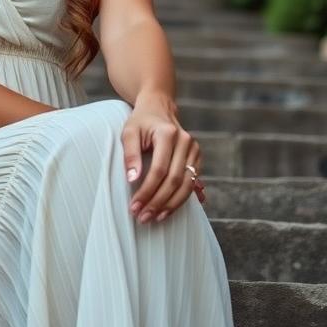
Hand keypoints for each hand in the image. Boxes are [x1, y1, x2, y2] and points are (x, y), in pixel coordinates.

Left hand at [122, 97, 204, 224]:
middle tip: (143, 217)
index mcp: (168, 134)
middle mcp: (186, 142)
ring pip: (186, 185)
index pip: (159, 170)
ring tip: (155, 218)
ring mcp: (194, 150)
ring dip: (171, 205)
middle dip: (158, 202)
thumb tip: (132, 180)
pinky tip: (170, 211)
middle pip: (174, 180)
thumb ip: (130, 155)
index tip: (134, 206)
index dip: (147, 191)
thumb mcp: (129, 132)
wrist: (159, 108)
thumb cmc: (140, 121)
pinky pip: (192, 183)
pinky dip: (181, 199)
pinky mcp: (197, 158)